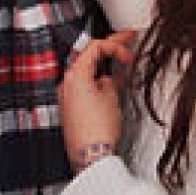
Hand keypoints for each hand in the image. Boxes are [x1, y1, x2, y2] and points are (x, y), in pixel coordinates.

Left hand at [59, 32, 136, 169]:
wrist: (91, 154)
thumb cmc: (98, 129)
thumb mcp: (111, 97)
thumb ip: (109, 81)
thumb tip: (107, 80)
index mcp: (75, 76)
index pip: (95, 47)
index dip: (115, 45)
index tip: (128, 51)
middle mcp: (67, 84)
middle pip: (89, 57)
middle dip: (110, 50)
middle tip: (127, 40)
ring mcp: (67, 97)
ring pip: (87, 72)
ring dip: (105, 66)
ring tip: (124, 64)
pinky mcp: (71, 109)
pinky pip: (85, 87)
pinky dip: (98, 82)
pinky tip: (112, 84)